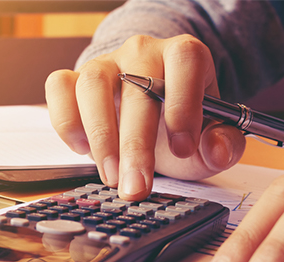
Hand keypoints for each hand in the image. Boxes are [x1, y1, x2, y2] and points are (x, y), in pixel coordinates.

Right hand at [45, 34, 245, 200]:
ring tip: (112, 177)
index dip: (184, 104)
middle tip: (137, 187)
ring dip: (100, 137)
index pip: (185, 61)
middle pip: (136, 86)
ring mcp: (105, 64)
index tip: (182, 149)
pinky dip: (67, 122)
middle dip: (136, 145)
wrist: (149, 116)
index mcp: (183, 56)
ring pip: (92, 85)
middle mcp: (142, 52)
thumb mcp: (210, 138)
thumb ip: (224, 145)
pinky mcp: (73, 79)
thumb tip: (216, 149)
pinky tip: (83, 149)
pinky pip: (59, 88)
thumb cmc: (179, 126)